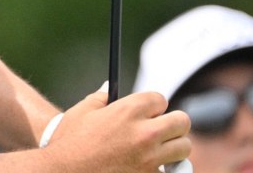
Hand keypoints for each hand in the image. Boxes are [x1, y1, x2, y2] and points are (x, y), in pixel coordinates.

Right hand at [44, 84, 190, 171]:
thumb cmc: (69, 144)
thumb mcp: (80, 114)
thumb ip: (99, 99)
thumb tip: (109, 88)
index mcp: (128, 111)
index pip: (160, 99)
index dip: (153, 106)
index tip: (149, 113)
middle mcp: (144, 133)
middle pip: (181, 122)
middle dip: (172, 124)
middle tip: (163, 130)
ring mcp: (150, 159)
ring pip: (183, 148)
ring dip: (174, 148)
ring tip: (162, 151)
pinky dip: (164, 171)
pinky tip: (152, 168)